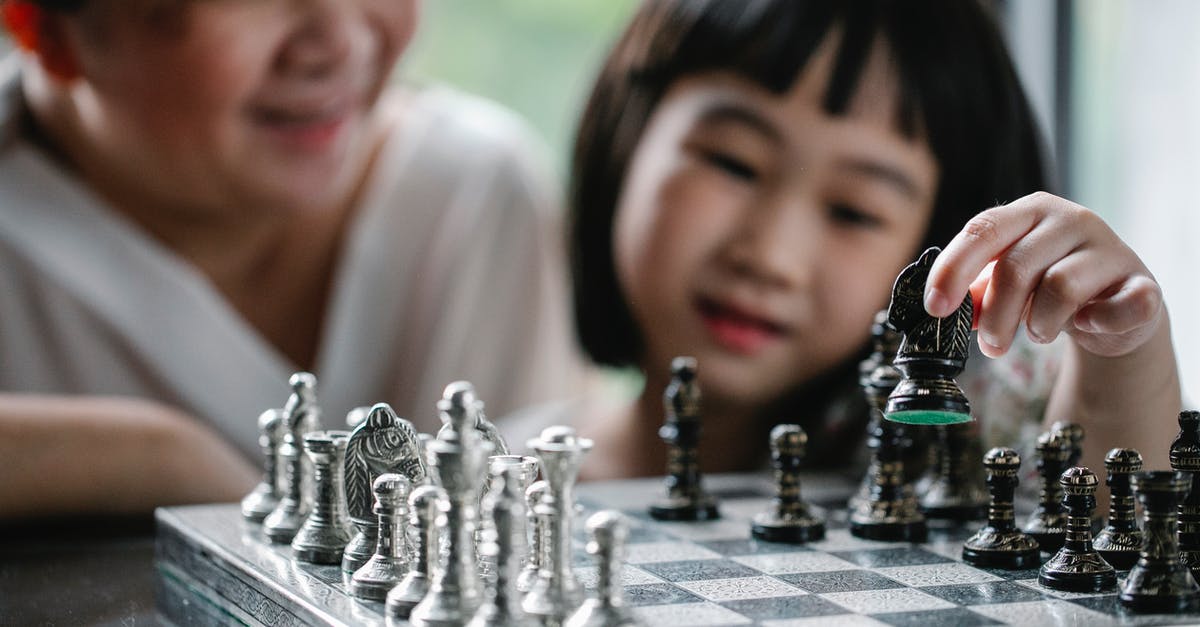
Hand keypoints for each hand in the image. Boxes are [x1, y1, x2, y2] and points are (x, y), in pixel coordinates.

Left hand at [922, 191, 1163, 358]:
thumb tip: (942, 311)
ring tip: (1037, 333)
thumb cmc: (1051, 285)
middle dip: (995, 315)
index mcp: (1029, 212)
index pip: (982, 230)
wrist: (1118, 303)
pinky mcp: (1143, 283)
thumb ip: (977, 292)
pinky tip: (1086, 324)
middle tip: (989, 346)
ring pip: (1059, 288)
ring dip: (1038, 324)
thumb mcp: (1010, 284)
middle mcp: (1070, 220)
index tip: (934, 308)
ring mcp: (1109, 249)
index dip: (953, 270)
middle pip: (1016, 267)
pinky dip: (1097, 323)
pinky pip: (1120, 307)